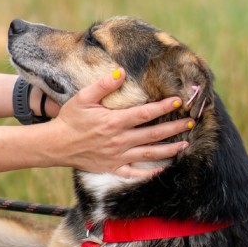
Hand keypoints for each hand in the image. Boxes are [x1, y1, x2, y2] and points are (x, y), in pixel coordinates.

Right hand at [47, 73, 190, 177]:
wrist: (56, 145)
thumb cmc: (70, 119)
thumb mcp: (83, 97)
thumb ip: (104, 85)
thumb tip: (122, 73)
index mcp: (114, 122)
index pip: (145, 114)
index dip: (163, 107)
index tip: (178, 101)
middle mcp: (120, 140)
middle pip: (153, 134)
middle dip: (174, 128)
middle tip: (190, 123)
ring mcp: (118, 156)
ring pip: (149, 154)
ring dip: (169, 150)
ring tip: (184, 145)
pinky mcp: (112, 168)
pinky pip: (135, 173)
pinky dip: (149, 173)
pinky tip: (161, 169)